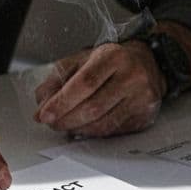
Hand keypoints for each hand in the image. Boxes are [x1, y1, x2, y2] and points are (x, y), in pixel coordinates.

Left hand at [33, 41, 164, 136]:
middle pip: (93, 107)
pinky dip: (93, 133)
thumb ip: (58, 79)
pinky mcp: (144, 116)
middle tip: (52, 123)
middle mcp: (132, 76)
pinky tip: (83, 127)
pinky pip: (113, 131)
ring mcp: (141, 98)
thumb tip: (42, 105)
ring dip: (78, 128)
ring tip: (65, 125)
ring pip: (103, 124)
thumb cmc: (111, 62)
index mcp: (114, 57)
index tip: (45, 114)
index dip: (61, 102)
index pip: (84, 83)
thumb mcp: (82, 60)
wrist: (148, 63)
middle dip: (66, 119)